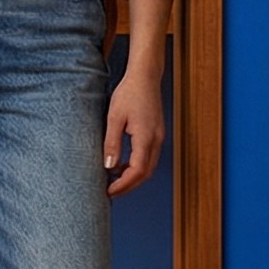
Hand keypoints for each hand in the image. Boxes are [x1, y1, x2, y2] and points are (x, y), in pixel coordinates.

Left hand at [103, 70, 164, 196]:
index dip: (123, 185)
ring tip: (113, 180)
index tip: (109, 192)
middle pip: (145, 174)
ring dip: (132, 177)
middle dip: (128, 186)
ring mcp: (159, 137)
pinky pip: (149, 157)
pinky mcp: (156, 134)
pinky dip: (136, 166)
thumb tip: (109, 167)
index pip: (137, 171)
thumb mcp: (114, 118)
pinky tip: (122, 164)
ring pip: (148, 167)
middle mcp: (156, 140)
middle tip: (110, 192)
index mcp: (146, 138)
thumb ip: (112, 143)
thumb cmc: (129, 93)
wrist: (144, 77)